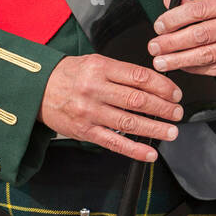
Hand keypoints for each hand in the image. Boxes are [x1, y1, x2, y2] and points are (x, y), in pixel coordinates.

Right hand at [38, 54, 183, 162]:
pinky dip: (134, 149)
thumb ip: (120, 72)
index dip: (162, 86)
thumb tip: (152, 84)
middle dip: (163, 108)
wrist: (37, 89)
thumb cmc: (68, 75)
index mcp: (100, 67)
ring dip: (155, 129)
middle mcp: (95, 89)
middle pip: (137, 100)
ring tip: (171, 132)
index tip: (174, 93)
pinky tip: (150, 152)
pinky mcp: (85, 131)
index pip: (139, 76)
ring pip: (129, 122)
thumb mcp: (94, 62)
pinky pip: (114, 142)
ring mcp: (90, 112)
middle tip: (177, 112)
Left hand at [147, 0, 215, 75]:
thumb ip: (199, 3)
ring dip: (179, 60)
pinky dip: (197, 69)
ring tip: (162, 61)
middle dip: (172, 43)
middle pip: (200, 35)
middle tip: (154, 47)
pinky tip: (183, 67)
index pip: (199, 10)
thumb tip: (170, 2)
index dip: (175, 19)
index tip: (159, 26)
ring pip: (207, 55)